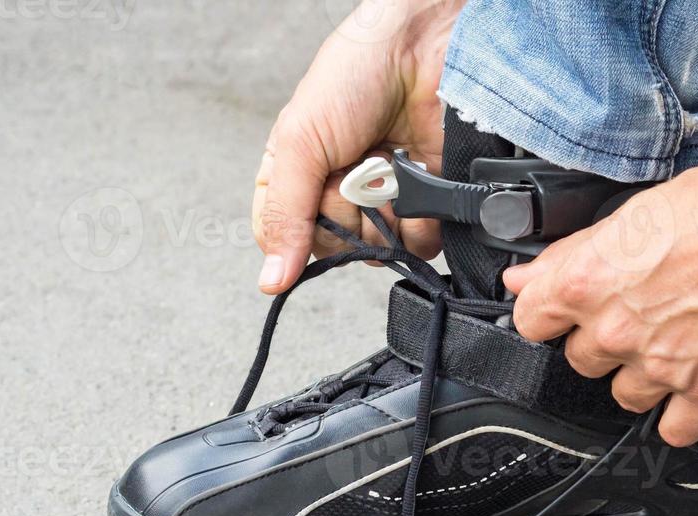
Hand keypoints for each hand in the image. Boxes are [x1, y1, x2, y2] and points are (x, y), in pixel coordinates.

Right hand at [252, 0, 462, 293]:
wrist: (423, 53)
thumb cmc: (353, 77)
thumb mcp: (300, 142)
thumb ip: (284, 214)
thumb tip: (272, 280)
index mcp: (296, 177)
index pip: (286, 237)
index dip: (300, 230)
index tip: (314, 195)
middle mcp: (338, 194)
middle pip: (335, 248)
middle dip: (346, 214)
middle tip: (353, 168)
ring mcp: (383, 201)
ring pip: (379, 252)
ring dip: (385, 217)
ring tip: (387, 167)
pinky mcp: (425, 204)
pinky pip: (419, 245)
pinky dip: (420, 222)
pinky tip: (416, 182)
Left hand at [506, 67, 697, 445]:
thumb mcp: (628, 216)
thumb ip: (567, 256)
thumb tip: (522, 280)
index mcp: (587, 283)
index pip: (531, 323)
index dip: (553, 316)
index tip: (571, 313)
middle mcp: (618, 330)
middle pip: (581, 362)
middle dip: (605, 343)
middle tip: (644, 313)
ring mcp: (663, 365)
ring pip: (625, 397)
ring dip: (644, 377)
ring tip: (676, 341)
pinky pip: (675, 430)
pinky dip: (682, 415)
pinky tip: (692, 385)